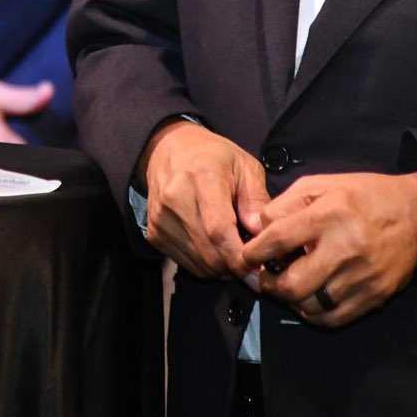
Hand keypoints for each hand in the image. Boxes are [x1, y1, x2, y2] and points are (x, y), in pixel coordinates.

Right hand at [136, 120, 268, 280]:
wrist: (169, 149)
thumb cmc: (214, 157)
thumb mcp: (245, 167)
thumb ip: (256, 200)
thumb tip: (263, 235)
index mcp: (202, 177)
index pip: (218, 230)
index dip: (239, 256)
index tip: (258, 265)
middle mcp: (175, 198)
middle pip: (209, 253)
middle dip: (235, 265)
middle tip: (251, 259)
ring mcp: (161, 218)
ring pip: (199, 264)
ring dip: (221, 267)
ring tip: (232, 249)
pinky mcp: (154, 232)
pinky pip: (186, 263)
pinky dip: (205, 263)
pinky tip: (213, 246)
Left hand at [240, 171, 416, 327]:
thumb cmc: (364, 195)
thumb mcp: (322, 184)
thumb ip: (286, 204)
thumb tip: (260, 228)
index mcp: (329, 215)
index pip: (278, 240)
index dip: (254, 253)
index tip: (247, 256)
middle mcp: (345, 249)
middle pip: (292, 284)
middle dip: (269, 284)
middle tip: (265, 277)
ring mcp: (361, 277)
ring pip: (310, 306)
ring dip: (290, 300)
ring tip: (288, 287)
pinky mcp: (375, 296)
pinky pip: (333, 318)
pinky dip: (313, 314)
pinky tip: (309, 300)